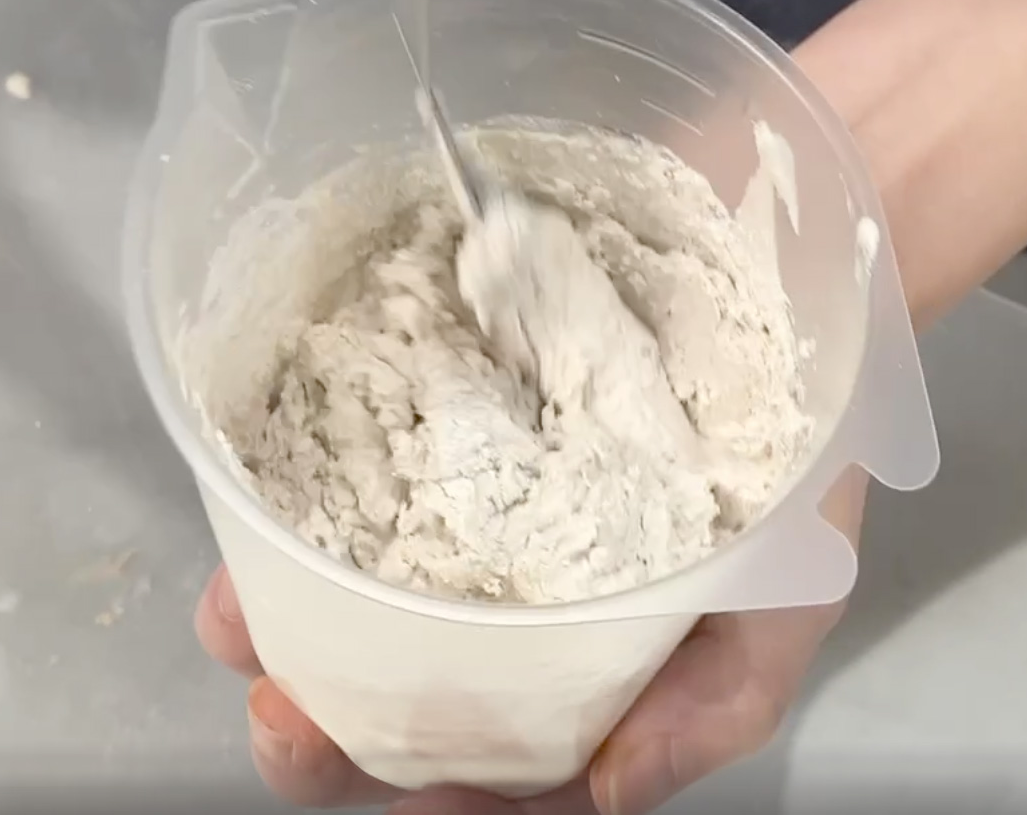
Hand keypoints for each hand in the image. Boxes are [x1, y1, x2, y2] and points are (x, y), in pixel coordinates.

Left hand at [194, 469, 866, 813]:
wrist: (773, 266)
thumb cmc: (791, 441)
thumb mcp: (784, 583)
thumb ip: (721, 699)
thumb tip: (610, 790)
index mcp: (598, 657)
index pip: (515, 764)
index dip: (453, 799)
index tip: (413, 800)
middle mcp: (518, 595)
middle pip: (408, 698)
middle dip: (330, 734)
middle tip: (287, 717)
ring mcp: (465, 504)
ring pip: (352, 596)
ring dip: (280, 625)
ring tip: (235, 619)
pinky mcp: (429, 412)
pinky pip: (343, 471)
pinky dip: (287, 507)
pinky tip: (256, 520)